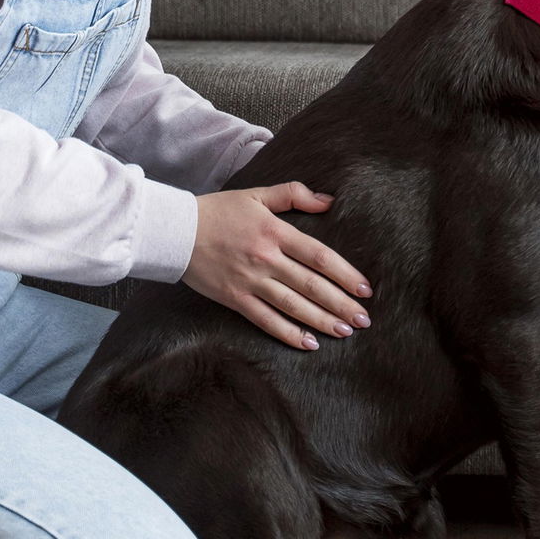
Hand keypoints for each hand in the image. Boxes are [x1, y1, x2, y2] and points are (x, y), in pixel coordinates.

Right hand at [182, 181, 372, 348]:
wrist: (174, 231)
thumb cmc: (218, 210)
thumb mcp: (257, 195)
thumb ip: (294, 194)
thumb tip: (329, 200)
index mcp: (275, 232)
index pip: (319, 256)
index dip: (345, 274)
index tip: (365, 289)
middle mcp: (266, 258)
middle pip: (311, 285)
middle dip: (341, 303)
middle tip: (364, 319)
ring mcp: (249, 281)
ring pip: (293, 305)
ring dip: (321, 320)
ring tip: (345, 331)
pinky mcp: (234, 298)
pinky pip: (265, 320)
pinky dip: (288, 333)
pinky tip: (308, 343)